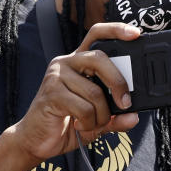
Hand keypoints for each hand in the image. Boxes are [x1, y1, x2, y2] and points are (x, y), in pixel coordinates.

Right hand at [10, 22, 142, 164]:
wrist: (35, 140)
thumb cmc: (65, 124)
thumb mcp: (97, 120)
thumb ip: (115, 116)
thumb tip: (134, 116)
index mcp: (78, 63)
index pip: (96, 35)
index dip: (116, 30)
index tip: (135, 34)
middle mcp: (66, 62)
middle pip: (100, 58)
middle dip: (118, 82)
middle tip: (125, 103)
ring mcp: (57, 76)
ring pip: (95, 91)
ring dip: (101, 116)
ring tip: (93, 124)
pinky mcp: (52, 92)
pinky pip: (84, 108)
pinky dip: (89, 123)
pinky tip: (80, 126)